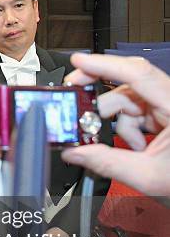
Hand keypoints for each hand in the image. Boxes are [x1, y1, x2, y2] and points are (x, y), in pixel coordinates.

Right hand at [61, 53, 169, 196]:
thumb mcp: (149, 175)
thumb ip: (108, 163)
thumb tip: (76, 153)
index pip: (137, 73)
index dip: (104, 65)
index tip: (78, 61)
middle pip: (126, 86)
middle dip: (100, 103)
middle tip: (78, 113)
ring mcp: (168, 102)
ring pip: (128, 99)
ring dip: (117, 122)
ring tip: (127, 146)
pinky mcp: (166, 110)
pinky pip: (136, 109)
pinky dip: (128, 126)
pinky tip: (136, 144)